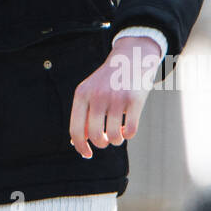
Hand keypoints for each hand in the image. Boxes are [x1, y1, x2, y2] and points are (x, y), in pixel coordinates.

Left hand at [69, 36, 163, 158]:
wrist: (131, 57)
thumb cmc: (108, 81)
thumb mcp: (90, 92)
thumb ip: (83, 115)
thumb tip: (76, 144)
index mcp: (82, 94)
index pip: (76, 129)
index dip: (80, 146)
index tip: (87, 154)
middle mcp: (97, 95)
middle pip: (95, 135)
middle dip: (101, 143)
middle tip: (106, 139)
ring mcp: (116, 97)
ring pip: (113, 136)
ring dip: (116, 140)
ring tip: (117, 133)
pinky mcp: (134, 99)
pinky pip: (130, 131)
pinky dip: (128, 135)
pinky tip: (127, 128)